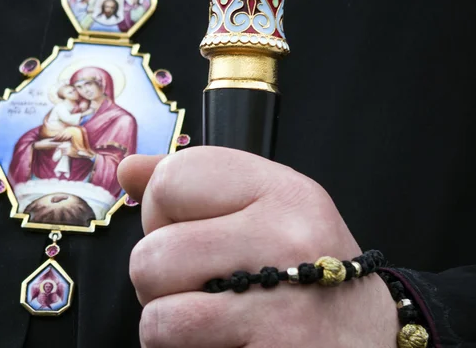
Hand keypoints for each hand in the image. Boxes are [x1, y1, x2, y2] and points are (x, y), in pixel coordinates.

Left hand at [118, 146, 398, 347]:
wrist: (370, 339)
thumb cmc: (306, 268)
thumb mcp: (267, 208)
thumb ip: (197, 182)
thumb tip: (128, 169)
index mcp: (283, 191)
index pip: (173, 178)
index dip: (162, 211)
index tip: (189, 230)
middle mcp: (287, 238)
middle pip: (152, 253)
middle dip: (161, 278)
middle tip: (202, 286)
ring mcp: (282, 306)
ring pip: (156, 315)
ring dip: (170, 325)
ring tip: (212, 320)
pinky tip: (226, 345)